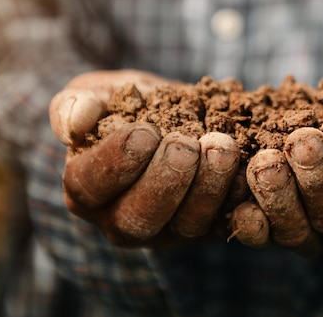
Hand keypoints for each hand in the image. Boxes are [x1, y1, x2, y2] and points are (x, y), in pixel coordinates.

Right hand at [49, 70, 240, 247]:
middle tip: (187, 144)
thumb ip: (76, 104)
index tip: (145, 131)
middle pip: (139, 219)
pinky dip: (240, 199)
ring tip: (222, 146)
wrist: (169, 112)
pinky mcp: (208, 226)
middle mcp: (123, 219)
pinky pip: (226, 222)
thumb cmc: (123, 104)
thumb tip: (74, 123)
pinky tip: (249, 168)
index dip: (117, 162)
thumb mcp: (96, 94)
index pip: (91, 187)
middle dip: (165, 181)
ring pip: (186, 225)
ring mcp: (169, 228)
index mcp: (88, 190)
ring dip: (207, 187)